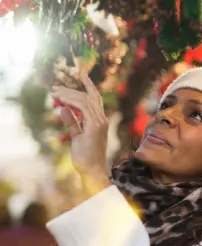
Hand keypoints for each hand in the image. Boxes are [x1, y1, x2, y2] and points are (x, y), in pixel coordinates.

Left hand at [52, 74, 110, 190]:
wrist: (93, 170)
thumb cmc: (85, 157)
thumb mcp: (76, 137)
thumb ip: (72, 122)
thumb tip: (63, 109)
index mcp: (100, 121)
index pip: (95, 99)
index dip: (89, 86)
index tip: (81, 75)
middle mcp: (102, 119)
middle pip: (89, 97)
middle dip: (71, 90)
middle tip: (55, 88)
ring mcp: (100, 122)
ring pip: (85, 100)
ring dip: (68, 94)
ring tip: (55, 92)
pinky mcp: (95, 126)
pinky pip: (83, 107)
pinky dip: (72, 101)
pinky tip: (61, 100)